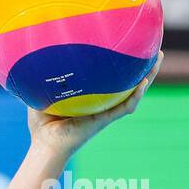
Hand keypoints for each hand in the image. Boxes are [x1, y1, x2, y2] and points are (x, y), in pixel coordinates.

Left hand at [27, 50, 162, 158]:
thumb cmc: (41, 123)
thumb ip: (40, 78)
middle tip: (152, 47)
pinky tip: (143, 82)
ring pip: (133, 92)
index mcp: (90, 96)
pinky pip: (125, 107)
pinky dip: (135, 95)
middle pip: (128, 81)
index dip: (120, 63)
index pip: (109, 77)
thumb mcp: (40, 94)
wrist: (44, 145)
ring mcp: (106, 111)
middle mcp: (102, 102)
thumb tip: (31, 56)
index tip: (128, 43)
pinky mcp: (104, 120)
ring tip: (156, 59)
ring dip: (147, 77)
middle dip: (141, 65)